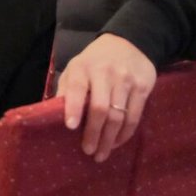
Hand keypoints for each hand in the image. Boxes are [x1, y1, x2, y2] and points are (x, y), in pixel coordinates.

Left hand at [56, 33, 156, 162]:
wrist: (129, 43)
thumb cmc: (95, 62)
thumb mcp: (76, 67)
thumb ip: (66, 88)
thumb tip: (53, 115)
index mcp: (82, 67)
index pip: (76, 87)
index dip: (73, 108)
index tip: (70, 126)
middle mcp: (104, 72)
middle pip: (100, 108)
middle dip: (94, 133)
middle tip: (89, 151)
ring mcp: (125, 80)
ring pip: (118, 116)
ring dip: (110, 139)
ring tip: (102, 153)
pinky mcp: (142, 87)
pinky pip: (134, 116)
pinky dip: (125, 134)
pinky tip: (117, 142)